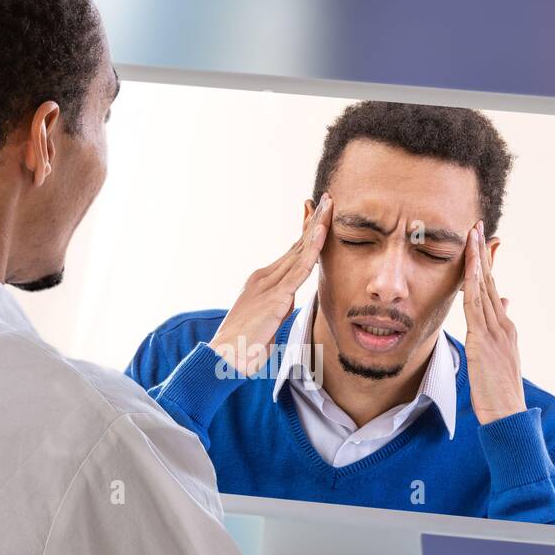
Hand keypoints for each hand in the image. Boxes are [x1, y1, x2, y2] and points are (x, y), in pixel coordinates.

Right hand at [210, 193, 332, 374]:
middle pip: (296, 245)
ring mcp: (270, 284)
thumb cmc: (243, 344)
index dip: (305, 232)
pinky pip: (299, 269)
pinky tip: (322, 232)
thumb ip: (279, 305)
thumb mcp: (266, 320)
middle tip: (328, 199)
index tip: (317, 214)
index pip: (290, 253)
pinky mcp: (276, 296)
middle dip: (314, 221)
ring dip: (317, 226)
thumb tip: (289, 298)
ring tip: (330, 205)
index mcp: (262, 282)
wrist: (225, 356)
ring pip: (300, 251)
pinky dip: (312, 249)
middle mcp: (265, 277)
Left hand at [462, 221, 525, 425]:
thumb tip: (506, 304)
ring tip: (472, 235)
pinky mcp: (485, 341)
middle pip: (490, 282)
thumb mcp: (501, 357)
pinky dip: (474, 286)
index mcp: (505, 328)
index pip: (493, 289)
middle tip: (477, 226)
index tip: (482, 241)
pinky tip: (470, 269)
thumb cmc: (499, 391)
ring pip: (484, 289)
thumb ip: (500, 330)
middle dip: (482, 253)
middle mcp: (503, 324)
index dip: (487, 264)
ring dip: (477, 261)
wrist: (507, 414)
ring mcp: (496, 331)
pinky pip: (477, 308)